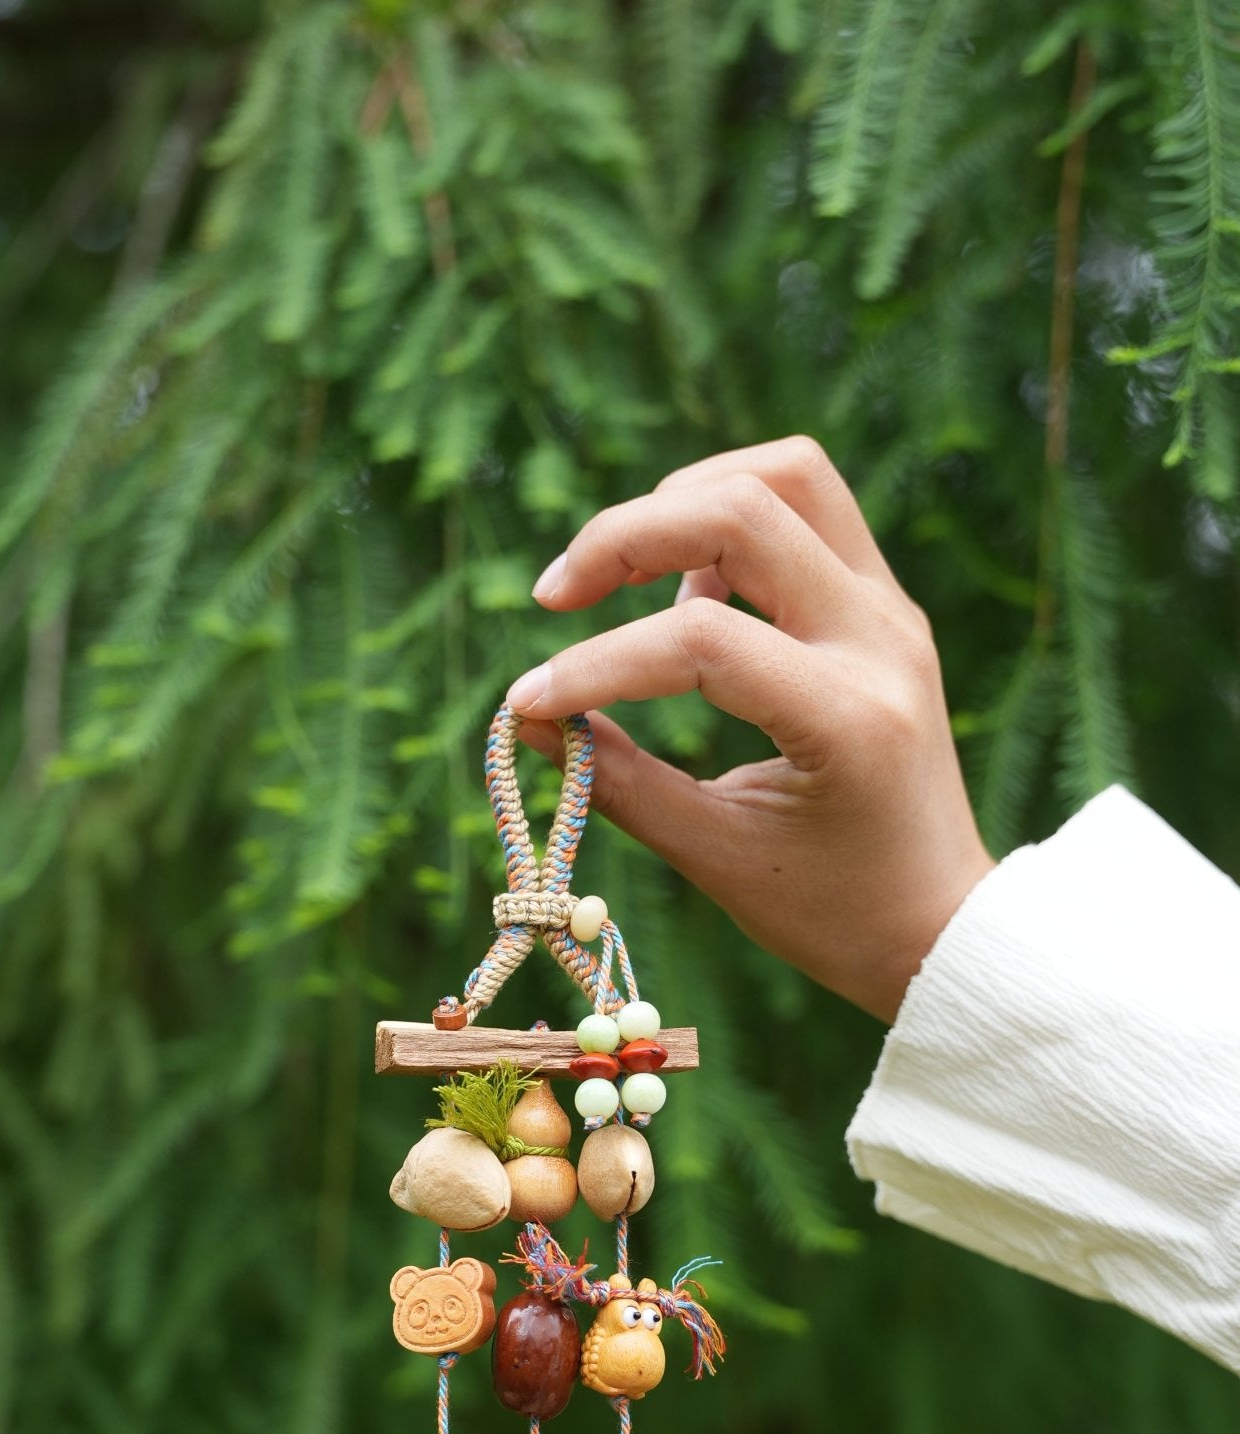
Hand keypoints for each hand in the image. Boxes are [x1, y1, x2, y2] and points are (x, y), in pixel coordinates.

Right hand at [506, 437, 994, 1022]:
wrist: (941, 924)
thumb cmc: (833, 911)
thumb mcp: (717, 858)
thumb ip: (619, 784)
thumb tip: (528, 720)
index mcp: (849, 716)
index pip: (701, 641)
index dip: (596, 664)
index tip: (530, 704)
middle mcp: (881, 639)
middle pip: (746, 504)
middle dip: (626, 533)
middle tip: (556, 597)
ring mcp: (890, 609)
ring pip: (787, 473)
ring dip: (686, 503)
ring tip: (628, 586)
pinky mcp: (881, 603)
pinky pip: (804, 510)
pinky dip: (726, 526)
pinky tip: (688, 603)